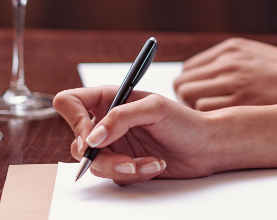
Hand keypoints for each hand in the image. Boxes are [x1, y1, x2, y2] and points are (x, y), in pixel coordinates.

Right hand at [54, 86, 217, 184]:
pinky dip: (134, 174)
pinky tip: (154, 164)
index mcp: (111, 98)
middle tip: (127, 160)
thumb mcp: (155, 109)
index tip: (92, 138)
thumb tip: (92, 137)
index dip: (74, 120)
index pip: (70, 102)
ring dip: (122, 167)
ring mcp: (114, 145)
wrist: (205, 147)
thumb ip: (121, 117)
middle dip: (103, 156)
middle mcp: (108, 122)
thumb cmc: (185, 121)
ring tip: (150, 161)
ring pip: (95, 165)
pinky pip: (114, 177)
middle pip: (78, 143)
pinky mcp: (123, 165)